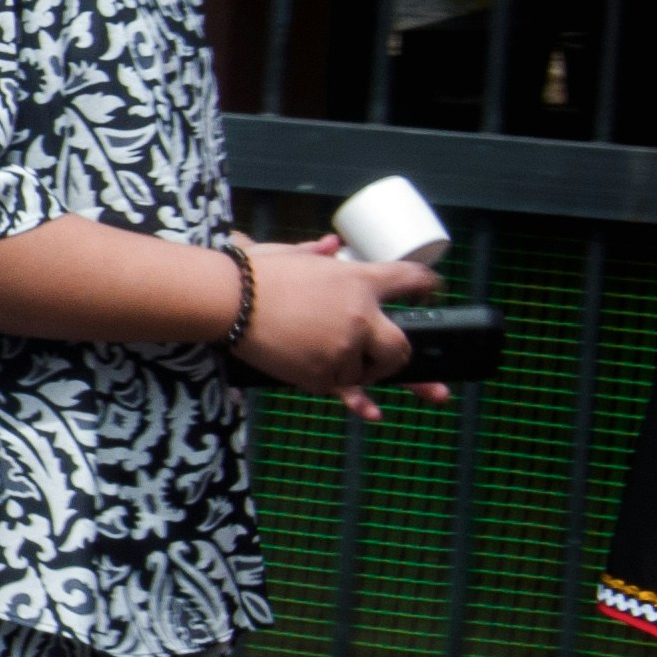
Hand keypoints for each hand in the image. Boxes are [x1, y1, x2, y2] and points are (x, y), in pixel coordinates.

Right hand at [231, 236, 437, 414]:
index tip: (428, 292)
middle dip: (397, 354)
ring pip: (369, 371)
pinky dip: (359, 403)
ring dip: (359, 370)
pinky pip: (346, 392)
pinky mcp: (321, 375)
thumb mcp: (291, 254)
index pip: (410, 280)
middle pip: (401, 345)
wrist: (227, 301)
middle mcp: (360, 317)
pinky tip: (373, 412)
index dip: (425, 286)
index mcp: (358, 281)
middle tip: (389, 356)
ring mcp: (344, 349)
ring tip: (337, 363)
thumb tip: (331, 245)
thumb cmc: (254, 272)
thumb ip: (318, 252)